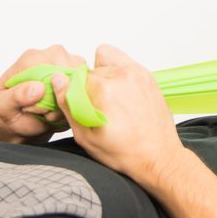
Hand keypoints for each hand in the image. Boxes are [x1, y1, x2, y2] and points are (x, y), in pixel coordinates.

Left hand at [0, 45, 85, 141]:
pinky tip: (62, 111)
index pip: (49, 70)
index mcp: (32, 58)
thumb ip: (16, 96)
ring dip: (68, 104)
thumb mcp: (4, 106)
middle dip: (58, 100)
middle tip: (44, 112)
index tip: (35, 106)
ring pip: (81, 85)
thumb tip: (37, 88)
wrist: (22, 120)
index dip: (46, 93)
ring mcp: (71, 65)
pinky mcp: (82, 77)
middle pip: (69, 76)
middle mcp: (54, 56)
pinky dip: (76, 106)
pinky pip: (88, 93)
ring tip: (51, 112)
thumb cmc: (11, 109)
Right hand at [60, 45, 184, 181]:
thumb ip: (68, 104)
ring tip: (111, 99)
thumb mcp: (85, 135)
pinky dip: (119, 73)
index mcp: (104, 89)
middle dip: (89, 85)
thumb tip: (58, 79)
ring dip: (104, 76)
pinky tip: (123, 95)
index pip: (75, 77)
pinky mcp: (148, 76)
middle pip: (91, 69)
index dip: (74, 92)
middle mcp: (122, 76)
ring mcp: (138, 74)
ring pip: (106, 60)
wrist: (158, 157)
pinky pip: (124, 62)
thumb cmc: (125, 152)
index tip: (82, 106)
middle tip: (99, 107)